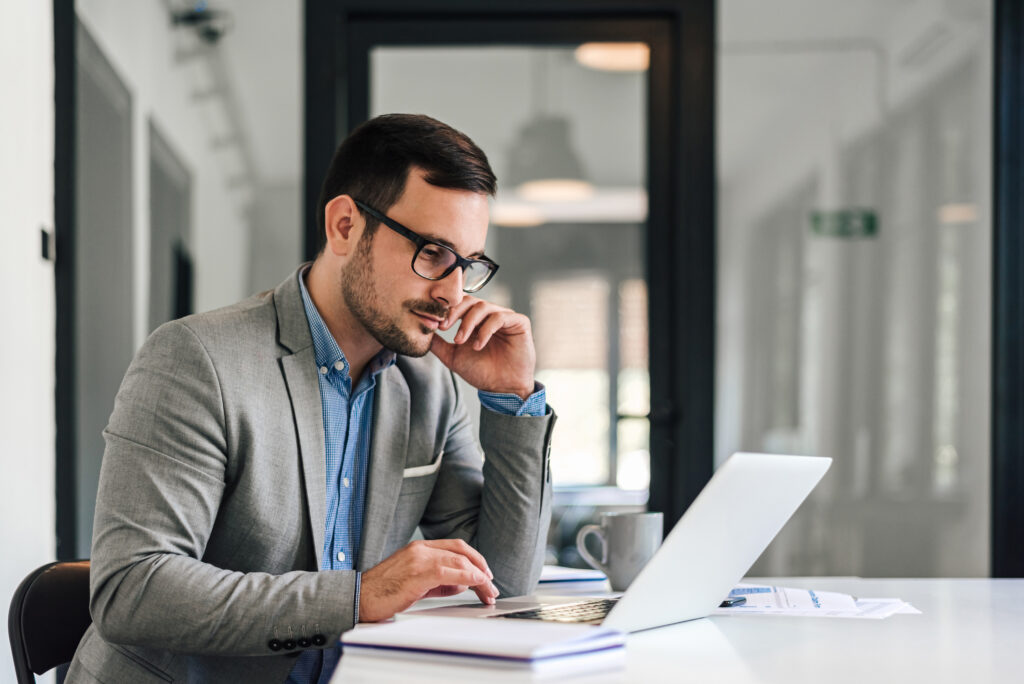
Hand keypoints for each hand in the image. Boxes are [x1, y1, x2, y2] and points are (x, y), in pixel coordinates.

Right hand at [358, 539, 498, 622]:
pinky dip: (467, 578)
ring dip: (479, 577)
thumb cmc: (383, 593)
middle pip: (461, 552)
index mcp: (420, 548)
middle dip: (481, 568)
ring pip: (459, 561)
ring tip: (487, 592)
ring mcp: (418, 559)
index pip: (456, 547)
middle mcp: (421, 549)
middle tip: (491, 586)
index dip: (475, 560)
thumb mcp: (416, 583)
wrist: (359, 598)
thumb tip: (462, 584)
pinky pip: (449, 572)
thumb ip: (440, 582)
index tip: (485, 575)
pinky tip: (476, 585)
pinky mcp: (417, 573)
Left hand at [430, 297, 535, 398]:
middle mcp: (490, 315)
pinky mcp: (519, 322)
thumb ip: (438, 344)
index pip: (460, 304)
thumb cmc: (481, 373)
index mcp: (476, 320)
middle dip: (454, 312)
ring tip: (460, 341)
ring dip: (468, 323)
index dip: (447, 310)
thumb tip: (422, 331)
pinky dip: (485, 330)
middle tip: (444, 327)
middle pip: (470, 300)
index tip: (436, 325)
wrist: (502, 389)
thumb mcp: (453, 357)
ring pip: (483, 307)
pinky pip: (500, 317)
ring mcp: (505, 317)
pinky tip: (478, 345)